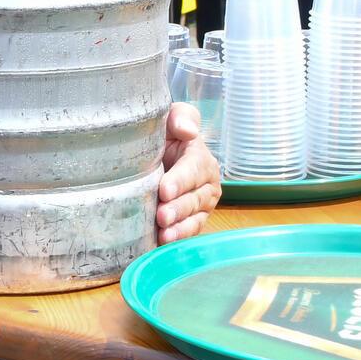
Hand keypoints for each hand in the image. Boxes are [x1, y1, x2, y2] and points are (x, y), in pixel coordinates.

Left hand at [157, 103, 220, 243]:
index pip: (194, 169)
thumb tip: (188, 131)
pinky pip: (189, 230)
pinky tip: (164, 243)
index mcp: (201, 157)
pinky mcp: (192, 219)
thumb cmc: (164, 133)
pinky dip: (178, 237)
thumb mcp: (171, 116)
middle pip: (195, 197)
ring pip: (194, 217)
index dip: (181, 180)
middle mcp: (207, 182)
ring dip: (179, 227)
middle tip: (161, 216)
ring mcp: (201, 203)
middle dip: (178, 208)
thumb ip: (181, 117)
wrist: (154, 152)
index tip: (164, 190)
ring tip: (164, 234)